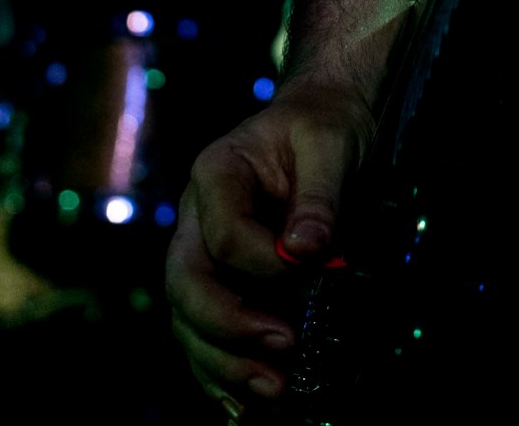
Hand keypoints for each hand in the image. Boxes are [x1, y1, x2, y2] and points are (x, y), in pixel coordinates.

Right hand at [166, 75, 372, 410]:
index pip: (225, 234)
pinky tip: (245, 408)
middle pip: (187, 284)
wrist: (321, 121)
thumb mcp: (331, 142)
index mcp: (216, 174)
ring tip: (274, 391)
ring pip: (189, 320)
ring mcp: (202, 254)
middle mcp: (195, 219)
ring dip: (225, 363)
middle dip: (230, 327)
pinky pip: (204, 336)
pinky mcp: (221, 284)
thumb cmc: (324, 125)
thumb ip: (319, 193)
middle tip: (284, 346)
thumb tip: (307, 250)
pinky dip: (220, 374)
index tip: (314, 273)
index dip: (264, 264)